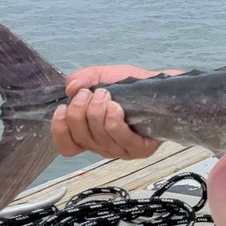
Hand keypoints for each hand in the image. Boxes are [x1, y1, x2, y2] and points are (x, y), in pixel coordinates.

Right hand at [52, 65, 174, 159]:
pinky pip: (122, 140)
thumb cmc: (133, 86)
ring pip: (100, 139)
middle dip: (79, 113)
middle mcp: (104, 145)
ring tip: (105, 95)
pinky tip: (116, 108)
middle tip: (89, 94)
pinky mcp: (142, 149)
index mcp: (91, 133)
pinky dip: (113, 122)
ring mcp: (123, 149)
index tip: (62, 109)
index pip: (67, 146)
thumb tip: (71, 88)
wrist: (165, 87)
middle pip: (81, 139)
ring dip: (97, 113)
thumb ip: (83, 78)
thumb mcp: (103, 76)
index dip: (60, 130)